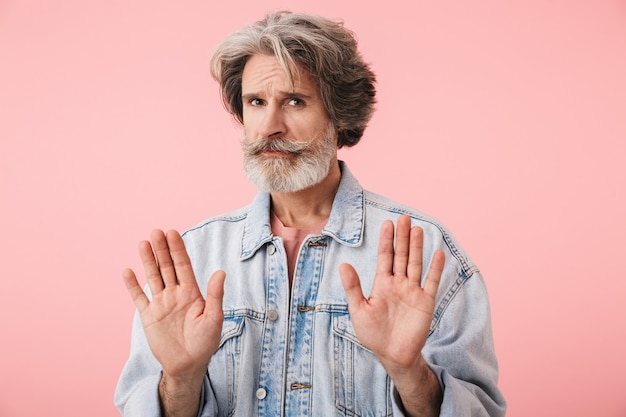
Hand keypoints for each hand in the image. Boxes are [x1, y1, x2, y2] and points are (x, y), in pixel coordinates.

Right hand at [122, 229, 225, 381]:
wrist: (188, 365)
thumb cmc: (205, 342)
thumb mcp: (214, 318)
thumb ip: (215, 295)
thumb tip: (220, 272)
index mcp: (192, 292)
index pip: (183, 266)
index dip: (178, 250)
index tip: (173, 233)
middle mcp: (175, 294)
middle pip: (167, 267)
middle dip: (162, 250)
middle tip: (156, 232)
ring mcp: (161, 303)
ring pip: (153, 277)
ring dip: (148, 261)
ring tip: (143, 243)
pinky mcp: (149, 316)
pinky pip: (139, 298)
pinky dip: (133, 285)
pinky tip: (128, 271)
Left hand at [339, 214, 444, 372]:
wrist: (393, 354)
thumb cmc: (373, 334)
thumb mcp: (359, 310)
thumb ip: (353, 287)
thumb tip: (343, 265)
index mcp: (382, 283)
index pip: (385, 257)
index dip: (387, 240)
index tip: (388, 223)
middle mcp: (399, 283)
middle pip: (402, 255)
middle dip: (403, 237)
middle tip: (405, 218)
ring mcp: (413, 291)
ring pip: (416, 264)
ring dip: (417, 248)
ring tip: (418, 229)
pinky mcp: (425, 302)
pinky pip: (432, 282)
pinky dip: (435, 269)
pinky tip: (438, 254)